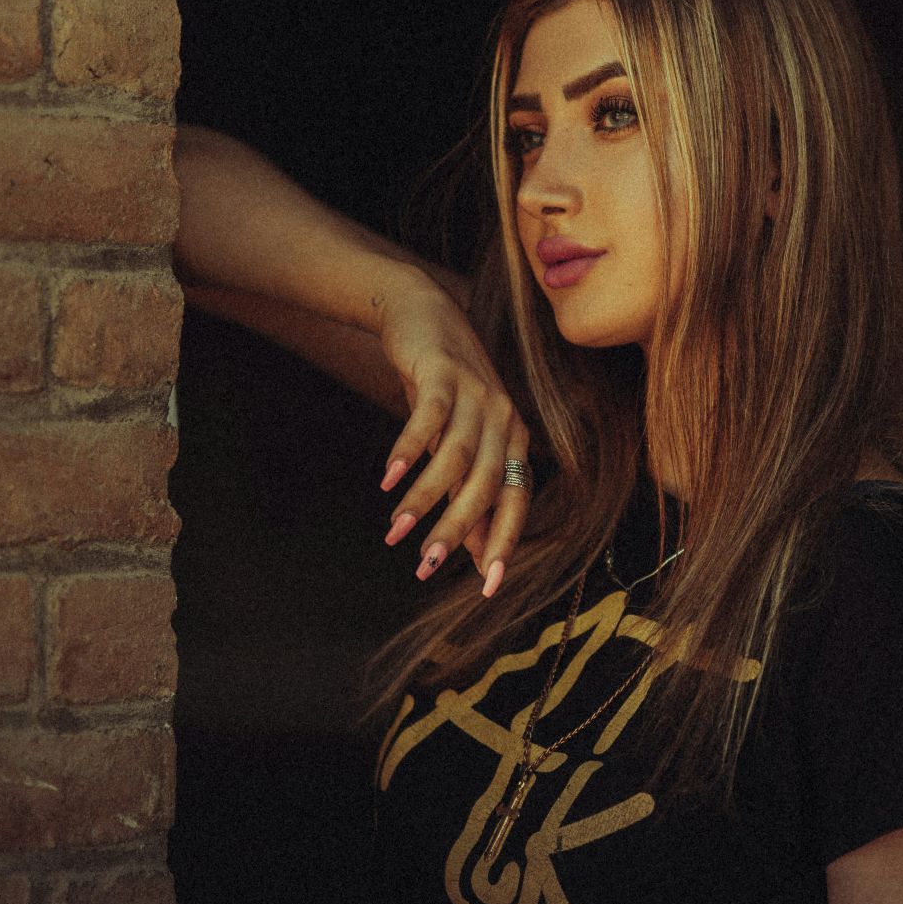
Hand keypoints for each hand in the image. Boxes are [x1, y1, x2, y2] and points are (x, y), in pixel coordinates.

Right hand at [374, 281, 530, 596]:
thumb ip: (469, 491)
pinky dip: (407, 451)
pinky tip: (387, 481)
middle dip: (456, 530)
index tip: (487, 587)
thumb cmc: (446, 392)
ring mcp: (476, 394)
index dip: (503, 542)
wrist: (425, 316)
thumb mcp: (459, 443)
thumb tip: (474, 551)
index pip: (516, 500)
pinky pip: (429, 419)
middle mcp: (504, 419)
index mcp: (514, 440)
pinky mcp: (444, 374)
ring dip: (424, 498)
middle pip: (486, 485)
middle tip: (425, 568)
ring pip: (455, 458)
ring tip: (396, 532)